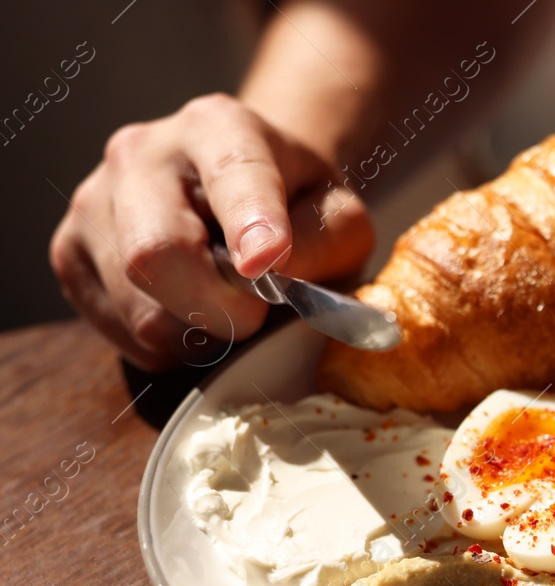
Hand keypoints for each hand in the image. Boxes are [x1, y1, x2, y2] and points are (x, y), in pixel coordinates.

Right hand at [49, 93, 373, 370]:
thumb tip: (271, 272)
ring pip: (139, 308)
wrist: (244, 191)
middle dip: (215, 308)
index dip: (249, 224)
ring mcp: (93, 200)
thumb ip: (322, 240)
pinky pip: (121, 331)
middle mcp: (140, 152)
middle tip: (254, 315)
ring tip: (222, 303)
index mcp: (218, 127)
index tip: (266, 262)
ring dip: (198, 333)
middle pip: (155, 253)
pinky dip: (168, 343)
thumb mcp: (340, 217)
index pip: (232, 176)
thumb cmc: (297, 207)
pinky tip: (187, 310)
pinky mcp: (70, 251)